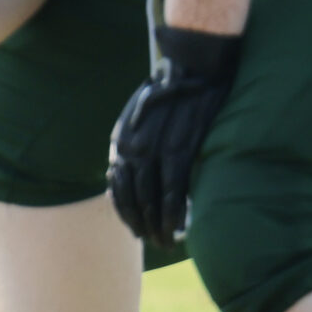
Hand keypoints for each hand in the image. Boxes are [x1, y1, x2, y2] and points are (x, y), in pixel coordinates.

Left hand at [108, 25, 240, 247]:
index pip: (118, 189)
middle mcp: (133, 149)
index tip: (136, 229)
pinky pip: (174, 191)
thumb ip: (131, 144)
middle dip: (142, 226)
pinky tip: (180, 227)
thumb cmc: (167, 92)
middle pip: (133, 199)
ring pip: (151, 200)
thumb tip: (122, 174)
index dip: (126, 214)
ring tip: (166, 241)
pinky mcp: (182, 151)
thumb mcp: (137, 117)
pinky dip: (174, 213)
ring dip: (158, 226)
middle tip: (153, 241)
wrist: (193, 70)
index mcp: (121, 141)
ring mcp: (156, 151)